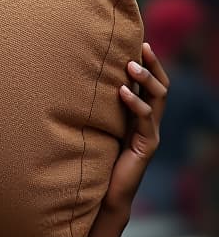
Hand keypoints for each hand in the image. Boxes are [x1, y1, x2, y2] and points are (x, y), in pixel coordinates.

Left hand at [102, 42, 167, 213]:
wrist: (103, 193)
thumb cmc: (95, 158)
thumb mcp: (96, 127)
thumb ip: (96, 108)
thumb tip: (75, 80)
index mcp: (140, 115)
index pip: (152, 84)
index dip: (150, 63)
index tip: (141, 42)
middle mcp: (149, 122)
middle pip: (160, 87)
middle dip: (153, 66)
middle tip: (141, 48)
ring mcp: (150, 134)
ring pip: (157, 100)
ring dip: (145, 80)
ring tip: (131, 66)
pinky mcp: (146, 146)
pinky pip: (144, 120)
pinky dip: (134, 104)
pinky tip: (122, 92)